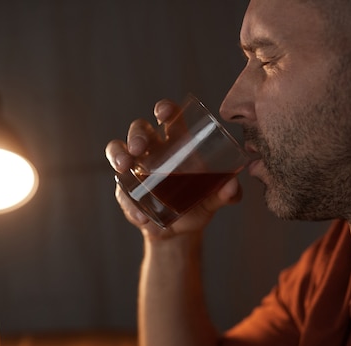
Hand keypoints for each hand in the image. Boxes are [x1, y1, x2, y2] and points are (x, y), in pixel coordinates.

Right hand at [105, 99, 242, 239]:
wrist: (183, 231)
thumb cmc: (199, 203)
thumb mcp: (215, 198)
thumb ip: (227, 193)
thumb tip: (233, 186)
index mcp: (177, 142)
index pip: (169, 117)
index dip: (165, 109)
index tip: (164, 113)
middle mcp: (154, 151)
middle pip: (140, 130)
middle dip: (136, 135)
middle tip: (139, 148)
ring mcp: (136, 169)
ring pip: (118, 150)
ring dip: (118, 155)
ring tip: (124, 167)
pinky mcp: (126, 191)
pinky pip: (122, 192)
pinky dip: (129, 203)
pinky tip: (141, 216)